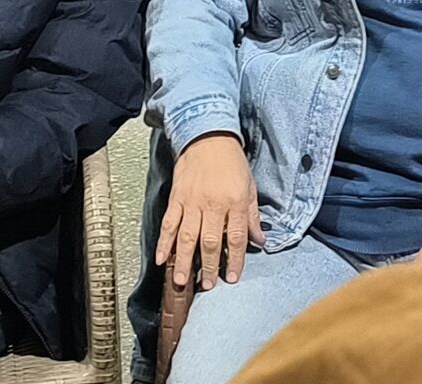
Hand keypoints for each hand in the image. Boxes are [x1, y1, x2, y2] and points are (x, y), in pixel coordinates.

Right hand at [158, 133, 263, 289]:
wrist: (208, 136)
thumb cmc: (231, 161)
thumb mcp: (249, 187)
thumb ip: (253, 216)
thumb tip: (259, 241)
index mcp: (235, 202)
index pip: (236, 238)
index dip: (234, 260)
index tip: (232, 276)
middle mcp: (213, 204)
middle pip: (210, 241)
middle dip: (208, 266)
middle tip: (207, 285)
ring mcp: (192, 202)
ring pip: (188, 236)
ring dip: (184, 260)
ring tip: (182, 280)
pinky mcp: (177, 198)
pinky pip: (169, 223)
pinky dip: (164, 242)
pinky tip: (162, 258)